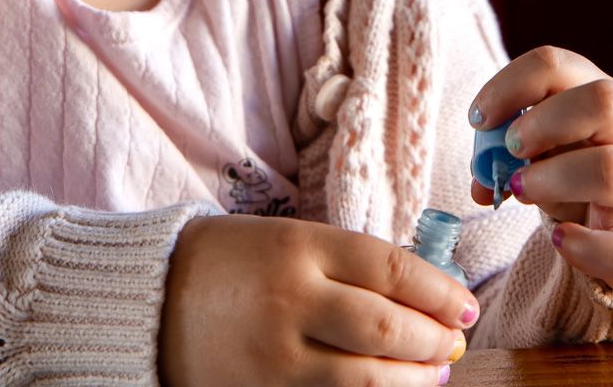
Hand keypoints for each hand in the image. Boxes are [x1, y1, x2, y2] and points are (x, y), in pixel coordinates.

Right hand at [160, 214, 477, 386]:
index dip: (440, 293)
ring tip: (430, 375)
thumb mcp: (287, 239)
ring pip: (367, 381)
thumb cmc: (229, 262)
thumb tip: (423, 297)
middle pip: (387, 330)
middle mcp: (292, 300)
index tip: (465, 308)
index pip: (392, 270)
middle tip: (451, 345)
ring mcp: (276, 356)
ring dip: (412, 383)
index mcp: (301, 247)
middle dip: (432, 343)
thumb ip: (349, 263)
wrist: (148, 298)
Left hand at [468, 47, 612, 297]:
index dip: (510, 85)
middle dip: (543, 123)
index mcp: (605, 99)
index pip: (557, 66)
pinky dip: (582, 246)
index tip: (478, 119)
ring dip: (551, 179)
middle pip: (603, 101)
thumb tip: (480, 181)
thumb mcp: (560, 149)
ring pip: (611, 170)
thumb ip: (514, 155)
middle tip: (511, 149)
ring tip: (521, 190)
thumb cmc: (592, 174)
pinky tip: (558, 239)